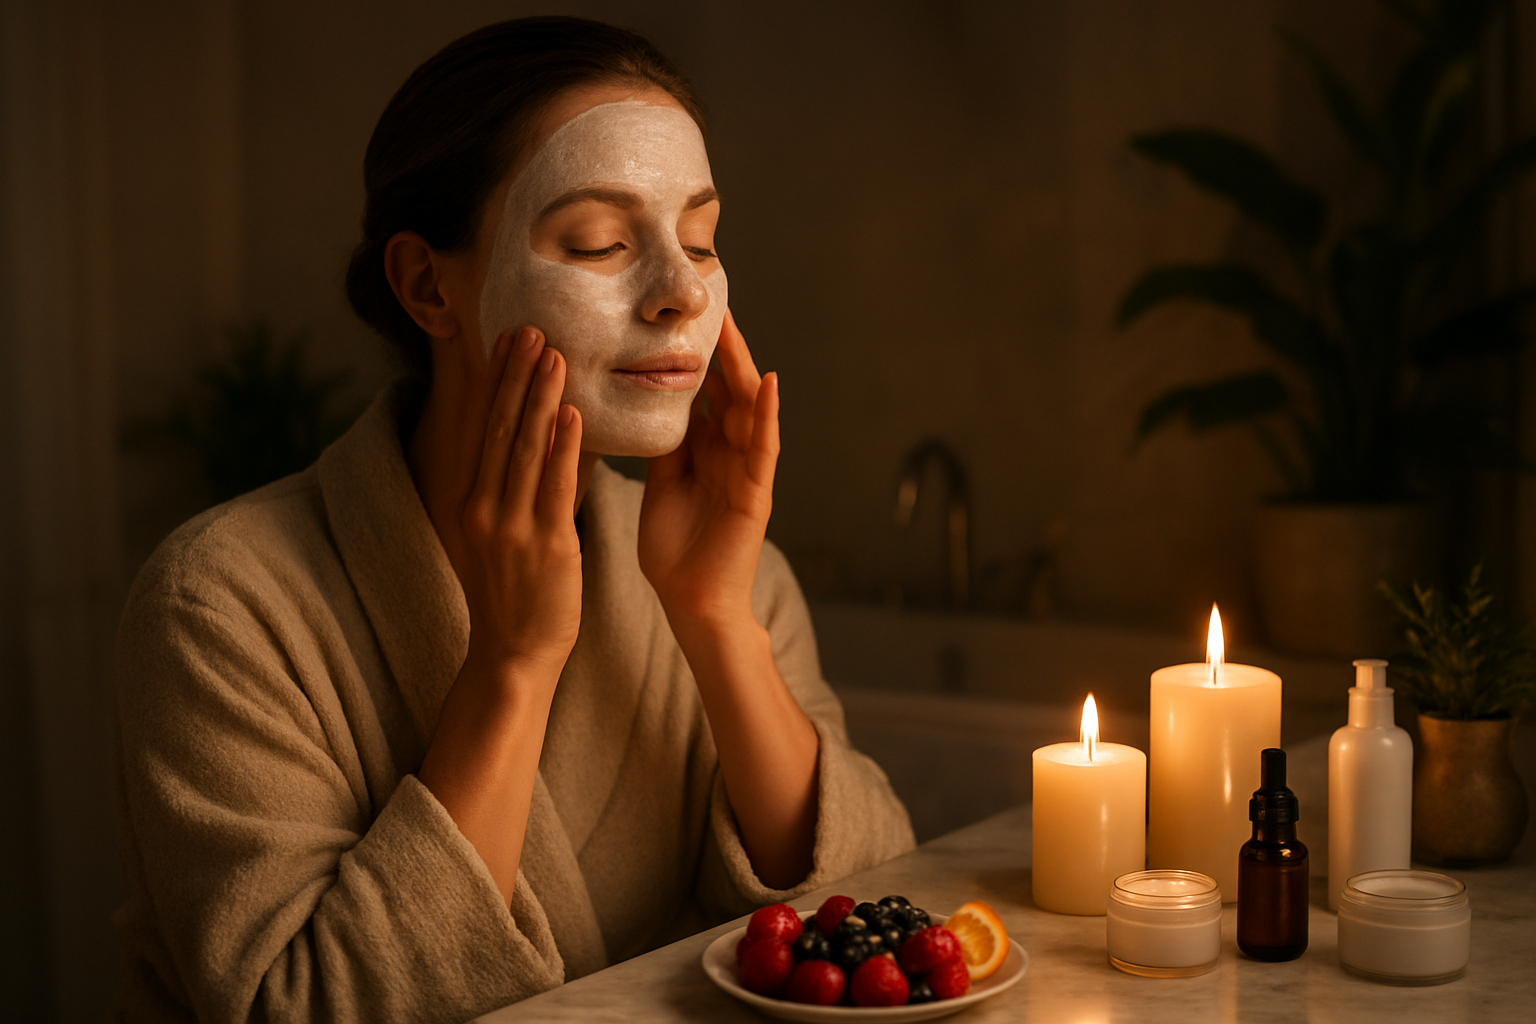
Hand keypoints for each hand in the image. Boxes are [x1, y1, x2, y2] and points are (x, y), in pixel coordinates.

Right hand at [428, 327, 584, 679]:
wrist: (513, 652)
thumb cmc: (516, 591)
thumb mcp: (501, 531)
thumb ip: (515, 485)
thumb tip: (540, 434)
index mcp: (470, 499)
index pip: (484, 427)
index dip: (497, 381)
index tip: (508, 338)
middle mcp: (482, 506)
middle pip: (499, 428)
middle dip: (515, 375)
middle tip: (530, 327)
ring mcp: (510, 526)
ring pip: (525, 449)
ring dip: (539, 397)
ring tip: (553, 353)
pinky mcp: (544, 546)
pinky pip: (554, 487)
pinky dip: (562, 447)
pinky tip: (572, 413)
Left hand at [639, 309, 778, 628]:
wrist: (691, 604)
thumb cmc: (675, 553)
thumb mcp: (661, 487)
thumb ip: (664, 450)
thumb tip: (649, 407)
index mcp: (703, 453)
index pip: (703, 395)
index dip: (695, 358)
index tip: (682, 320)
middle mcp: (729, 455)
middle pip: (727, 392)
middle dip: (720, 350)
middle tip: (712, 306)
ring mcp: (746, 471)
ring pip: (748, 408)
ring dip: (743, 366)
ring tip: (734, 327)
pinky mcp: (757, 491)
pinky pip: (765, 445)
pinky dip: (769, 413)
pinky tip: (769, 381)